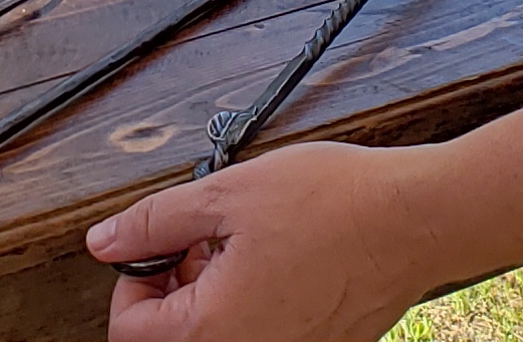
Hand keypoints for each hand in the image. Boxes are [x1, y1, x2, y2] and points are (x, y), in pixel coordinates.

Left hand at [94, 143, 448, 341]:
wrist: (418, 219)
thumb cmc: (337, 205)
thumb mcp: (226, 195)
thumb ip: (154, 222)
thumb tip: (104, 241)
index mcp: (212, 331)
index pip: (129, 330)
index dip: (135, 278)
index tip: (163, 246)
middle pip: (172, 340)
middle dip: (175, 290)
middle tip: (203, 242)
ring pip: (220, 339)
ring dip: (214, 298)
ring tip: (244, 246)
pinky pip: (264, 337)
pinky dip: (256, 309)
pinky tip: (279, 263)